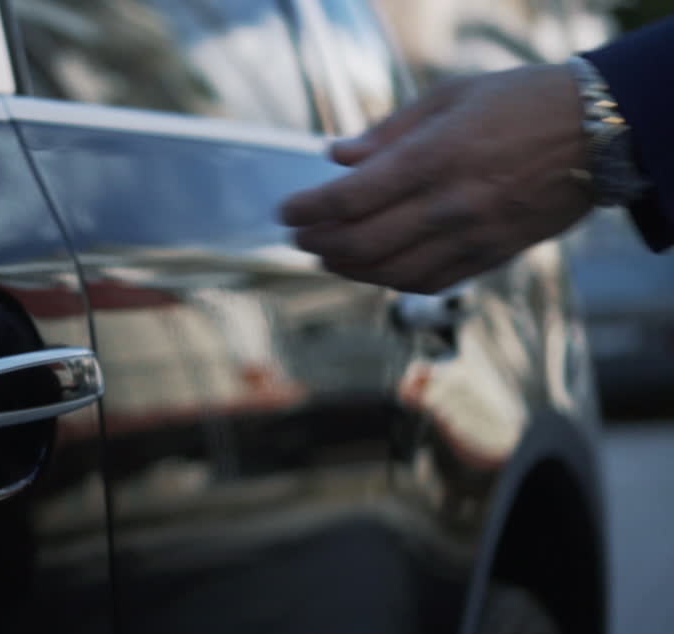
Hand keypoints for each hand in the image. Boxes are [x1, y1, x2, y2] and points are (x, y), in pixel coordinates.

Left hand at [279, 64, 591, 292]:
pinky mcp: (490, 257)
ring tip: (327, 256)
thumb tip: (336, 156)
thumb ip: (387, 132)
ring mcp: (471, 236)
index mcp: (433, 158)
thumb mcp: (448, 98)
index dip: (308, 210)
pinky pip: (428, 283)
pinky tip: (373, 269)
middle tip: (299, 238)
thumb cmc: (520, 104)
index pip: (348, 198)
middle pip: (361, 244)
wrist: (598, 133)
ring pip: (390, 273)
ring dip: (348, 269)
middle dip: (319, 244)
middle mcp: (449, 204)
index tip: (287, 211)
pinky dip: (390, 281)